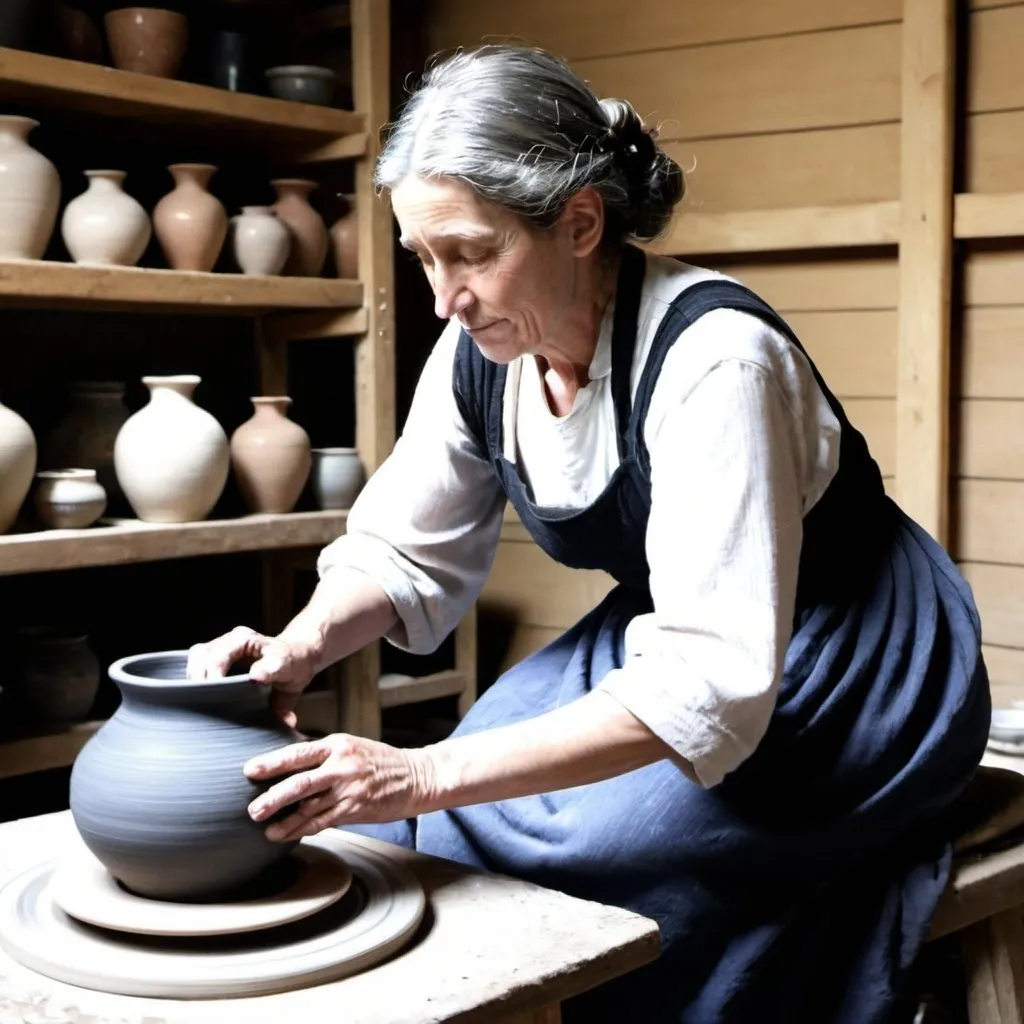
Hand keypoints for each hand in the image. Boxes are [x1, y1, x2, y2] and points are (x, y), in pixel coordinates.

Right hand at [186, 626, 317, 727]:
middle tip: (204, 702)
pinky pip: (197, 662)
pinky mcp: (216, 656)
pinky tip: (200, 693)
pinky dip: (195, 677)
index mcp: (245, 640)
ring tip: (199, 699)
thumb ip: (276, 672)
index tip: (215, 696)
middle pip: (201, 655)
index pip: (218, 657)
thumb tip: (257, 677)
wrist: (297, 656)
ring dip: (194, 678)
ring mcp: (222, 646)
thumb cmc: (293, 663)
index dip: (212, 678)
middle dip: (199, 679)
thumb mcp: (289, 667)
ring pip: (196, 657)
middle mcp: (230, 640)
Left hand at [244, 734, 436, 841]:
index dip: (272, 762)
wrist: (415, 776)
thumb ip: (322, 755)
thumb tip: (287, 764)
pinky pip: (323, 822)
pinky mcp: (356, 809)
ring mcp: (349, 789)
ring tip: (266, 830)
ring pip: (310, 807)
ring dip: (285, 821)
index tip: (249, 770)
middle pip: (300, 782)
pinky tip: (288, 835)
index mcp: (337, 745)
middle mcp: (342, 766)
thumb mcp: (351, 746)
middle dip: (273, 797)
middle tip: (252, 809)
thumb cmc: (379, 761)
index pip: (299, 753)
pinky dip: (303, 830)